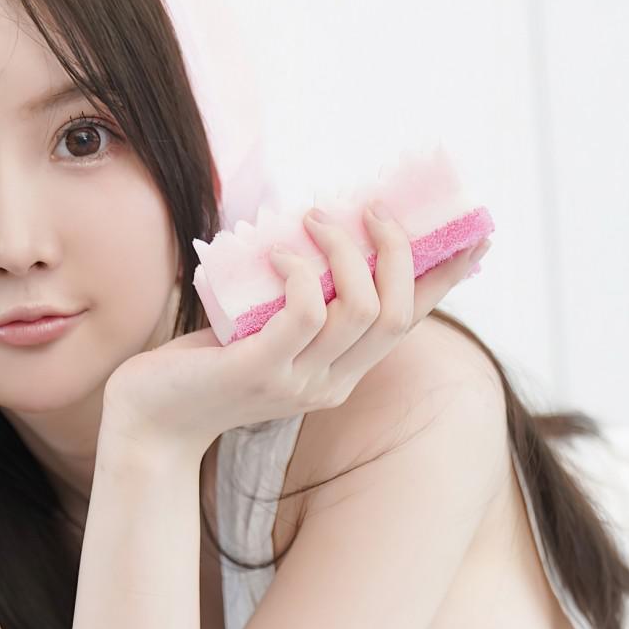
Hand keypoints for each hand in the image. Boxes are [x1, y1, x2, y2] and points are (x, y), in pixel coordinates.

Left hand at [103, 205, 490, 454]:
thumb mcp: (264, 333)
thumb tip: (319, 234)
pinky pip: (305, 314)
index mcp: (342, 374)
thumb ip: (298, 304)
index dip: (446, 277)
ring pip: (359, 310)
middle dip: (396, 250)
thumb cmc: (202, 367)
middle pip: (397, 314)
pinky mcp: (259, 372)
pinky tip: (281, 254)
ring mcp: (298, 383)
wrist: (151, 420)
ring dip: (342, 250)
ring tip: (313, 217)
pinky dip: (301, 274)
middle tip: (367, 208)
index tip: (477, 235)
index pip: (410, 322)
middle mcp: (330, 384)